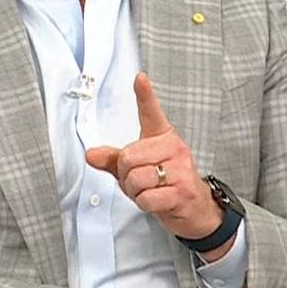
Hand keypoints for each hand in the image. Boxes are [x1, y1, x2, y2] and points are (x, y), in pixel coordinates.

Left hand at [84, 73, 223, 242]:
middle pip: (128, 157)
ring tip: (152, 191)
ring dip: (136, 192)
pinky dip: (145, 204)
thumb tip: (91, 155)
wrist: (195, 208)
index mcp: (162, 137)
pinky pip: (146, 197)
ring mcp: (181, 168)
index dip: (145, 95)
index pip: (151, 113)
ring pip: (136, 179)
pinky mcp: (183, 190)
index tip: (140, 79)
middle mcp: (174, 148)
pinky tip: (158, 201)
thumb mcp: (137, 169)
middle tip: (142, 182)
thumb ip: (114, 160)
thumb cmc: (166, 185)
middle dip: (127, 176)